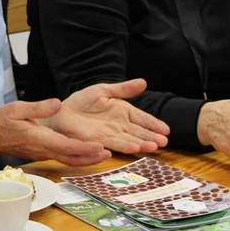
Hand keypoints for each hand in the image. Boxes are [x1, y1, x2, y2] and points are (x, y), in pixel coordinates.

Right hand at [0, 99, 111, 166]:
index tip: (99, 146)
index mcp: (39, 138)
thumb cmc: (1, 122)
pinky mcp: (43, 153)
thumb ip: (38, 107)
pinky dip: (78, 157)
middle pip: (71, 157)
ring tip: (104, 154)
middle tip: (108, 153)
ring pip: (68, 160)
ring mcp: (43, 153)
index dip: (83, 147)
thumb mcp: (17, 108)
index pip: (65, 146)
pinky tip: (87, 152)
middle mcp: (43, 149)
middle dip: (90, 157)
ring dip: (86, 159)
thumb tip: (57, 104)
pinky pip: (63, 157)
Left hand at [49, 79, 170, 153]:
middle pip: (139, 132)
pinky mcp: (100, 141)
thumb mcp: (104, 91)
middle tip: (164, 142)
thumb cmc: (82, 101)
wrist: (62, 112)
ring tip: (154, 147)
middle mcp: (120, 125)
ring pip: (130, 140)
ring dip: (142, 144)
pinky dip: (125, 147)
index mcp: (123, 111)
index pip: (142, 118)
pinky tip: (134, 148)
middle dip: (152, 137)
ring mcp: (111, 134)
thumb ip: (124, 89)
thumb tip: (144, 82)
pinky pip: (115, 144)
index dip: (154, 124)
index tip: (166, 130)